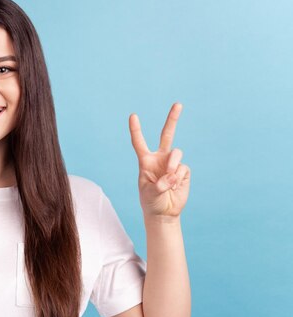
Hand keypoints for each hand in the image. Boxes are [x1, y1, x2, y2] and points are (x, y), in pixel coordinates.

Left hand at [129, 103, 190, 218]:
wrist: (164, 213)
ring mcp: (172, 164)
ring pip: (176, 154)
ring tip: (169, 180)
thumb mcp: (149, 194)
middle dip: (173, 119)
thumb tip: (172, 175)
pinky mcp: (183, 171)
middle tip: (178, 104)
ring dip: (172, 166)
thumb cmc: (151, 201)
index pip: (139, 143)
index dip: (136, 129)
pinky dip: (178, 179)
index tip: (133, 115)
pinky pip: (183, 168)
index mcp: (145, 161)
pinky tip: (175, 187)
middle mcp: (160, 159)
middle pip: (167, 135)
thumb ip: (160, 184)